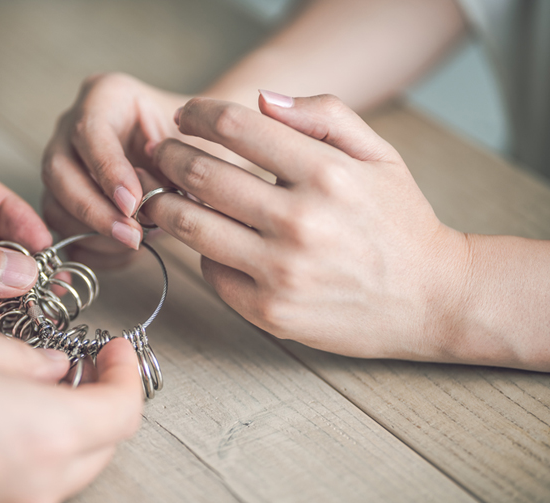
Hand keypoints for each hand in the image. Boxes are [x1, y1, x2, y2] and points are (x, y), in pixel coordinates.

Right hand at [0, 314, 142, 502]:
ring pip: (75, 464)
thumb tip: (52, 365)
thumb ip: (21, 355)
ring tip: (49, 378)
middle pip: (106, 442)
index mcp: (44, 433)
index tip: (114, 345)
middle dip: (106, 395)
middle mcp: (37, 481)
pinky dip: (43, 443)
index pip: (124, 410)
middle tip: (86, 358)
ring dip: (76, 421)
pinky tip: (12, 409)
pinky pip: (36, 479)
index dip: (127, 372)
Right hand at [41, 72, 189, 263]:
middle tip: (132, 236)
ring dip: (92, 233)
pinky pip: (61, 229)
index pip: (90, 132)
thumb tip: (147, 206)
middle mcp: (72, 125)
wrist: (190, 153)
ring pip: (54, 203)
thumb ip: (174, 166)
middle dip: (94, 210)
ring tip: (134, 243)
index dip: (108, 172)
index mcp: (106, 96)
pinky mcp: (61, 197)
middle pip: (59, 170)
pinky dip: (90, 247)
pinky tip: (123, 251)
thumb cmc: (193, 143)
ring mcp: (62, 162)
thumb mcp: (193, 143)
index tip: (133, 203)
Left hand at [140, 93, 471, 362]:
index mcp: (326, 174)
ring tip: (163, 195)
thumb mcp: (380, 155)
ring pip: (191, 226)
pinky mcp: (270, 312)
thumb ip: (325, 116)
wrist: (430, 298)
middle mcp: (300, 222)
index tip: (187, 116)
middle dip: (169, 156)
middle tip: (161, 152)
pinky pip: (211, 273)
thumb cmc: (399, 222)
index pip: (235, 127)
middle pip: (201, 175)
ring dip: (166, 204)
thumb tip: (262, 100)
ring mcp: (281, 272)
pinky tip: (211, 242)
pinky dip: (203, 253)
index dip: (199, 115)